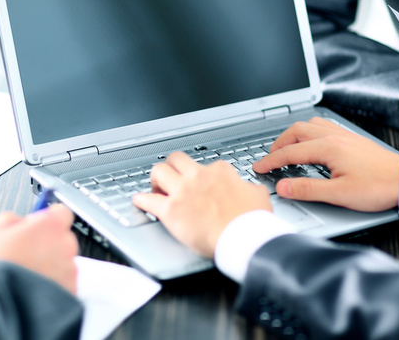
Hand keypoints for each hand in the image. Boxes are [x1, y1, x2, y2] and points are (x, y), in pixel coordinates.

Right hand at [0, 205, 78, 294]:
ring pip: (62, 261)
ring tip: (25, 275)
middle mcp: (66, 244)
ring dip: (49, 265)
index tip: (37, 225)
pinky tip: (31, 288)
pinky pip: (63, 282)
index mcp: (51, 226)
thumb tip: (18, 220)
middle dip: (46, 244)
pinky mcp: (70, 289)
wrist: (2, 305)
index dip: (46, 219)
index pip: (61, 212)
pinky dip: (51, 283)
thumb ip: (11, 219)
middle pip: (62, 238)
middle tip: (25, 254)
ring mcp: (70, 268)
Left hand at [132, 152, 271, 257]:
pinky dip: (142, 200)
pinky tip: (140, 201)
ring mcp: (183, 192)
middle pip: (176, 159)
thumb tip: (246, 187)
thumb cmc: (251, 220)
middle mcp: (198, 177)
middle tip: (172, 177)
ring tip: (157, 187)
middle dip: (173, 166)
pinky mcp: (170, 211)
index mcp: (220, 171)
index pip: (206, 165)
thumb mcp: (258, 195)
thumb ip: (248, 187)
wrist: (242, 238)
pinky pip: (148, 200)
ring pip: (159, 171)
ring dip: (156, 179)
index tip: (200, 184)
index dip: (202, 176)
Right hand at [253, 117, 398, 211]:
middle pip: (296, 131)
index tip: (258, 167)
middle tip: (269, 158)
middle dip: (278, 144)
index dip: (270, 161)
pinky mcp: (352, 139)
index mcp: (328, 148)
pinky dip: (309, 132)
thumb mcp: (339, 194)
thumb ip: (308, 190)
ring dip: (293, 135)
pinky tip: (312, 143)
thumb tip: (283, 187)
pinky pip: (324, 126)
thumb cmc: (378, 187)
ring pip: (310, 125)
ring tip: (286, 148)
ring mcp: (344, 135)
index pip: (290, 152)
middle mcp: (334, 136)